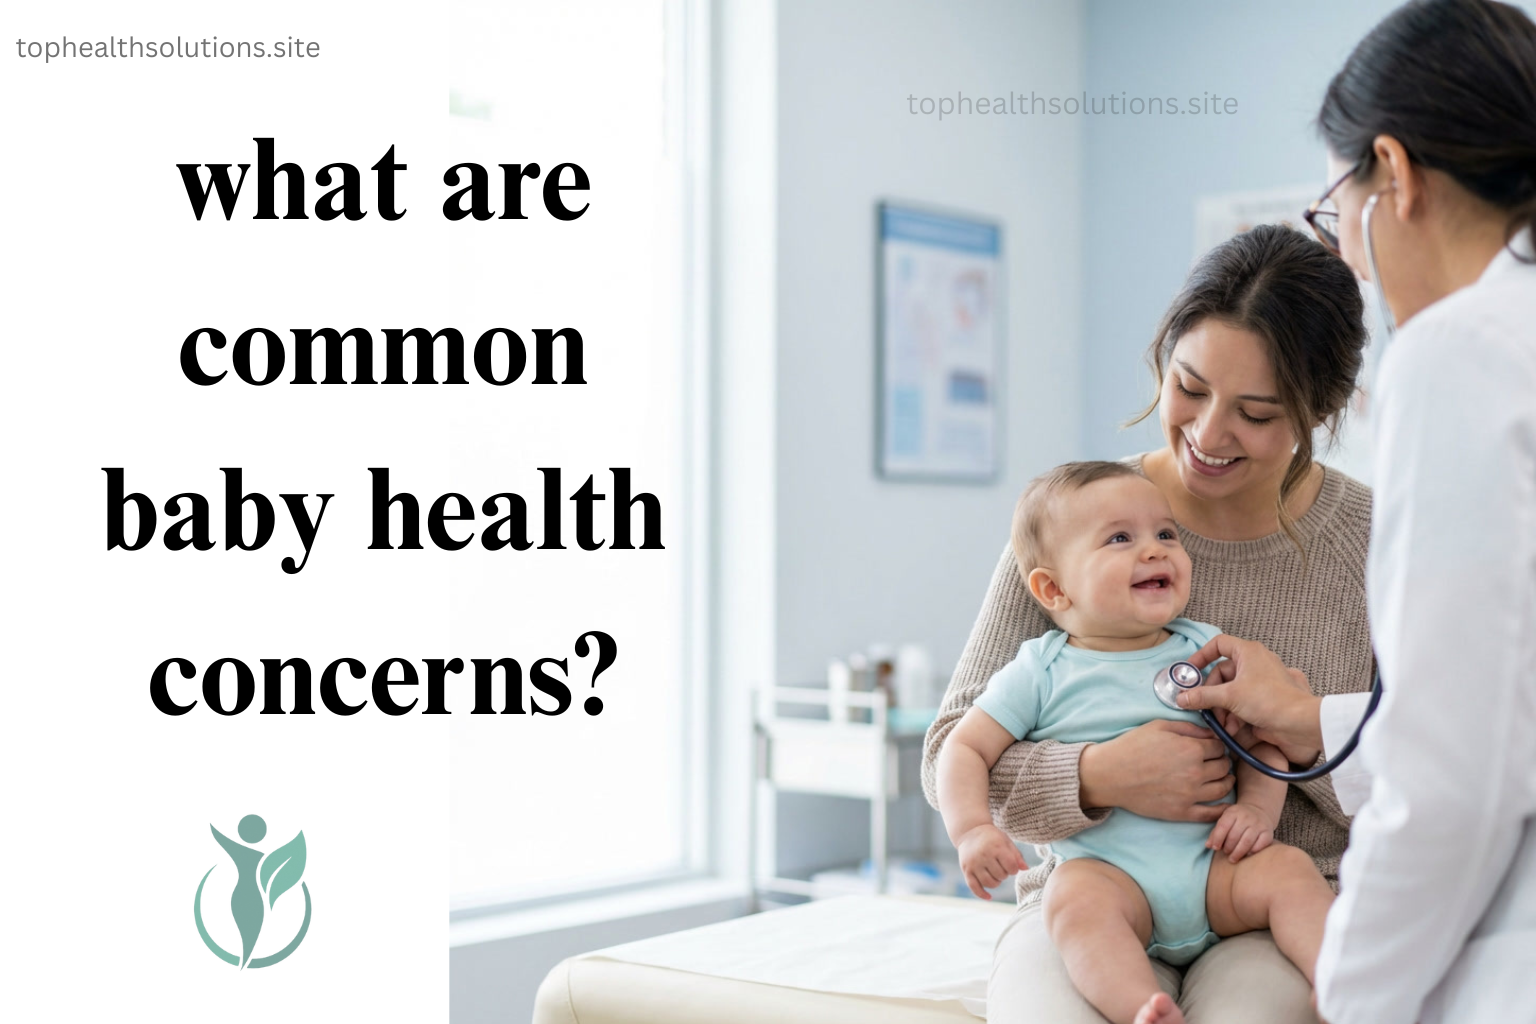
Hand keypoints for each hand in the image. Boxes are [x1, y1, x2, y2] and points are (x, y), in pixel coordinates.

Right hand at [956, 823, 1025, 899]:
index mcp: (996, 847)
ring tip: (995, 874)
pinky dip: (982, 894)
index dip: (1014, 869)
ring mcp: (974, 863)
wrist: (970, 831)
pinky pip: (974, 887)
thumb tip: (1025, 869)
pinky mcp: (966, 870)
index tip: (1011, 864)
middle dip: (1004, 874)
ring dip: (996, 882)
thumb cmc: (992, 837)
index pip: (1011, 867)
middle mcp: (984, 855)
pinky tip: (989, 897)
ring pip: (989, 883)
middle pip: (1001, 876)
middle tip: (1001, 866)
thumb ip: (1017, 855)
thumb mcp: (1006, 841)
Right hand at [1080, 720, 1233, 822]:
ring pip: (1223, 789)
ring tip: (1222, 778)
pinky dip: (1222, 810)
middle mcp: (1195, 773)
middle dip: (1222, 761)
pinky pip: (1211, 814)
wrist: (1110, 774)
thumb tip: (1211, 733)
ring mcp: (1190, 795)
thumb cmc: (1132, 747)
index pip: (1219, 746)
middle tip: (1215, 761)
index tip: (1211, 747)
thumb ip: (1189, 728)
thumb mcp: (1159, 726)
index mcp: (1191, 749)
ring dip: (1226, 782)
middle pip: (1223, 767)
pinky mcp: (1181, 812)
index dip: (1216, 744)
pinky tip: (1224, 805)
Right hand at [1179, 635, 1323, 764]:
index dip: (1201, 656)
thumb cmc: (1269, 700)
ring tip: (1222, 723)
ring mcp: (1262, 679)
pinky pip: (1243, 700)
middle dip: (1212, 694)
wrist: (1300, 722)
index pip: (1218, 644)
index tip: (1190, 671)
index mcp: (1248, 652)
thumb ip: (1202, 696)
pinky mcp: (1267, 696)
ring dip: (1223, 708)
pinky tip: (1233, 728)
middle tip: (1205, 708)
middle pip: (1222, 673)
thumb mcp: (1229, 697)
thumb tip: (1182, 698)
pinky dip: (1235, 713)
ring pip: (1232, 689)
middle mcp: (1256, 662)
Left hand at [1208, 801, 1275, 861]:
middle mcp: (1246, 816)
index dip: (1217, 839)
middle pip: (1234, 836)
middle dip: (1228, 847)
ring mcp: (1259, 824)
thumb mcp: (1225, 820)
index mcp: (1233, 812)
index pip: (1223, 826)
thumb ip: (1216, 832)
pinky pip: (1260, 845)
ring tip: (1233, 858)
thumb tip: (1208, 846)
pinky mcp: (1268, 832)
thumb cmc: (1237, 820)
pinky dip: (1252, 852)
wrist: (1259, 811)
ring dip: (1238, 853)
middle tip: (1226, 853)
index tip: (1215, 848)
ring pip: (1246, 842)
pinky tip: (1247, 854)